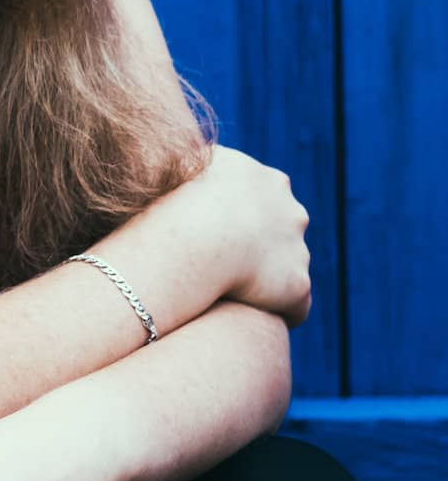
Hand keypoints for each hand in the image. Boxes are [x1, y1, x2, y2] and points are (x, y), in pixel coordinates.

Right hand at [194, 144, 311, 327]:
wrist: (198, 235)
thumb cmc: (180, 198)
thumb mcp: (184, 162)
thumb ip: (192, 161)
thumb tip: (184, 160)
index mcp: (269, 181)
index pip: (264, 197)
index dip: (241, 215)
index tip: (218, 231)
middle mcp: (293, 212)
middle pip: (285, 230)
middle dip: (263, 244)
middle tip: (227, 263)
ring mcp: (298, 250)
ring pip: (289, 269)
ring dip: (269, 281)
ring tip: (233, 296)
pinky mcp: (297, 286)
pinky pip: (295, 307)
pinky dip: (278, 312)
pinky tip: (251, 320)